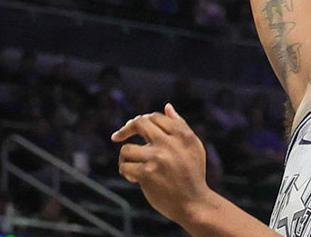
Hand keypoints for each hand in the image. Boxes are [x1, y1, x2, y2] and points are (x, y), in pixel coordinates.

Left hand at [111, 103, 212, 223]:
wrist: (194, 204)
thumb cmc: (193, 174)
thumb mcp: (193, 146)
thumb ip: (180, 125)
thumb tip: (167, 106)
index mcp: (182, 135)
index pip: (155, 117)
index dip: (141, 120)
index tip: (131, 127)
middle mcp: (170, 143)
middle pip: (140, 124)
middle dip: (125, 129)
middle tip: (116, 137)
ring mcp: (158, 158)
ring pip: (127, 148)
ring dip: (125, 158)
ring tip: (133, 167)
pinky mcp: (147, 174)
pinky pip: (125, 166)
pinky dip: (126, 172)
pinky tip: (135, 179)